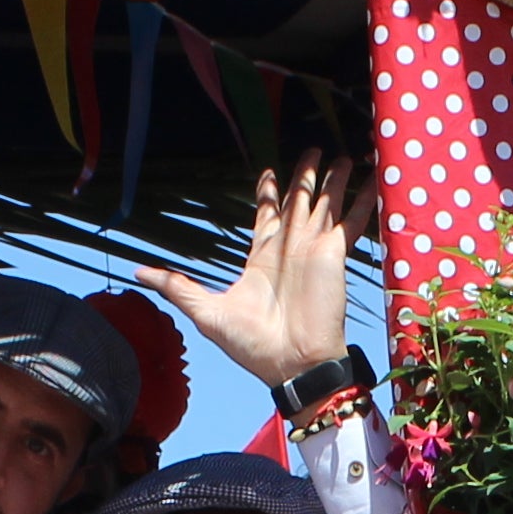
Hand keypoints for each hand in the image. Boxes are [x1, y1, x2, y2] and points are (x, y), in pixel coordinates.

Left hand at [145, 152, 369, 391]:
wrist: (293, 364)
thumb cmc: (253, 345)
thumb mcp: (207, 312)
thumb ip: (177, 287)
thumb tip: (139, 272)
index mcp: (262, 259)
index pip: (267, 217)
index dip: (269, 194)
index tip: (269, 173)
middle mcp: (290, 249)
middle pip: (299, 203)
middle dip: (305, 177)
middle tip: (312, 150)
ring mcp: (314, 250)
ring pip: (325, 204)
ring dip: (334, 181)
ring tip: (342, 157)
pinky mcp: (335, 254)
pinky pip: (350, 221)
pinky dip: (362, 202)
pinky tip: (373, 182)